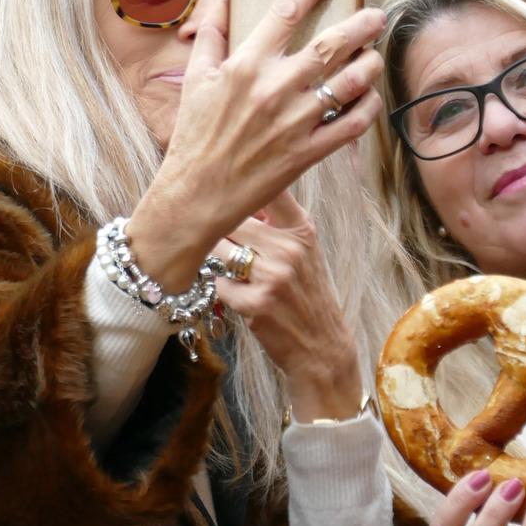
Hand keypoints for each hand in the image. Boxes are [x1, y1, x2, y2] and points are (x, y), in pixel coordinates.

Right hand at [131, 0, 384, 288]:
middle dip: (360, 24)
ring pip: (349, 83)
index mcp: (244, 65)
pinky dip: (368, 108)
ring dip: (369, 65)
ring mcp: (294, 122)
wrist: (196, 195)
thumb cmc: (195, 134)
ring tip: (374, 57)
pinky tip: (370, 98)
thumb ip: (212, 31)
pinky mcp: (308, 153)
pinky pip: (352, 125)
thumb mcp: (196, 77)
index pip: (285, 12)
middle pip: (329, 44)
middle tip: (377, 14)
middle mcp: (273, 89)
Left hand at [212, 189, 360, 420]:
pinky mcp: (257, 303)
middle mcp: (289, 248)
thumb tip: (234, 196)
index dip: (241, 181)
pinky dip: (223, 291)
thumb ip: (275, 224)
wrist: (321, 347)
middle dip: (216, 228)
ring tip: (228, 269)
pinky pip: (220, 284)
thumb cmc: (305, 296)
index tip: (222, 178)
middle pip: (231, 219)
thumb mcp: (303, 254)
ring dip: (216, 259)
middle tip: (204, 234)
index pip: (269, 188)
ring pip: (220, 250)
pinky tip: (238, 297)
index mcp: (302, 230)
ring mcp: (274, 275)